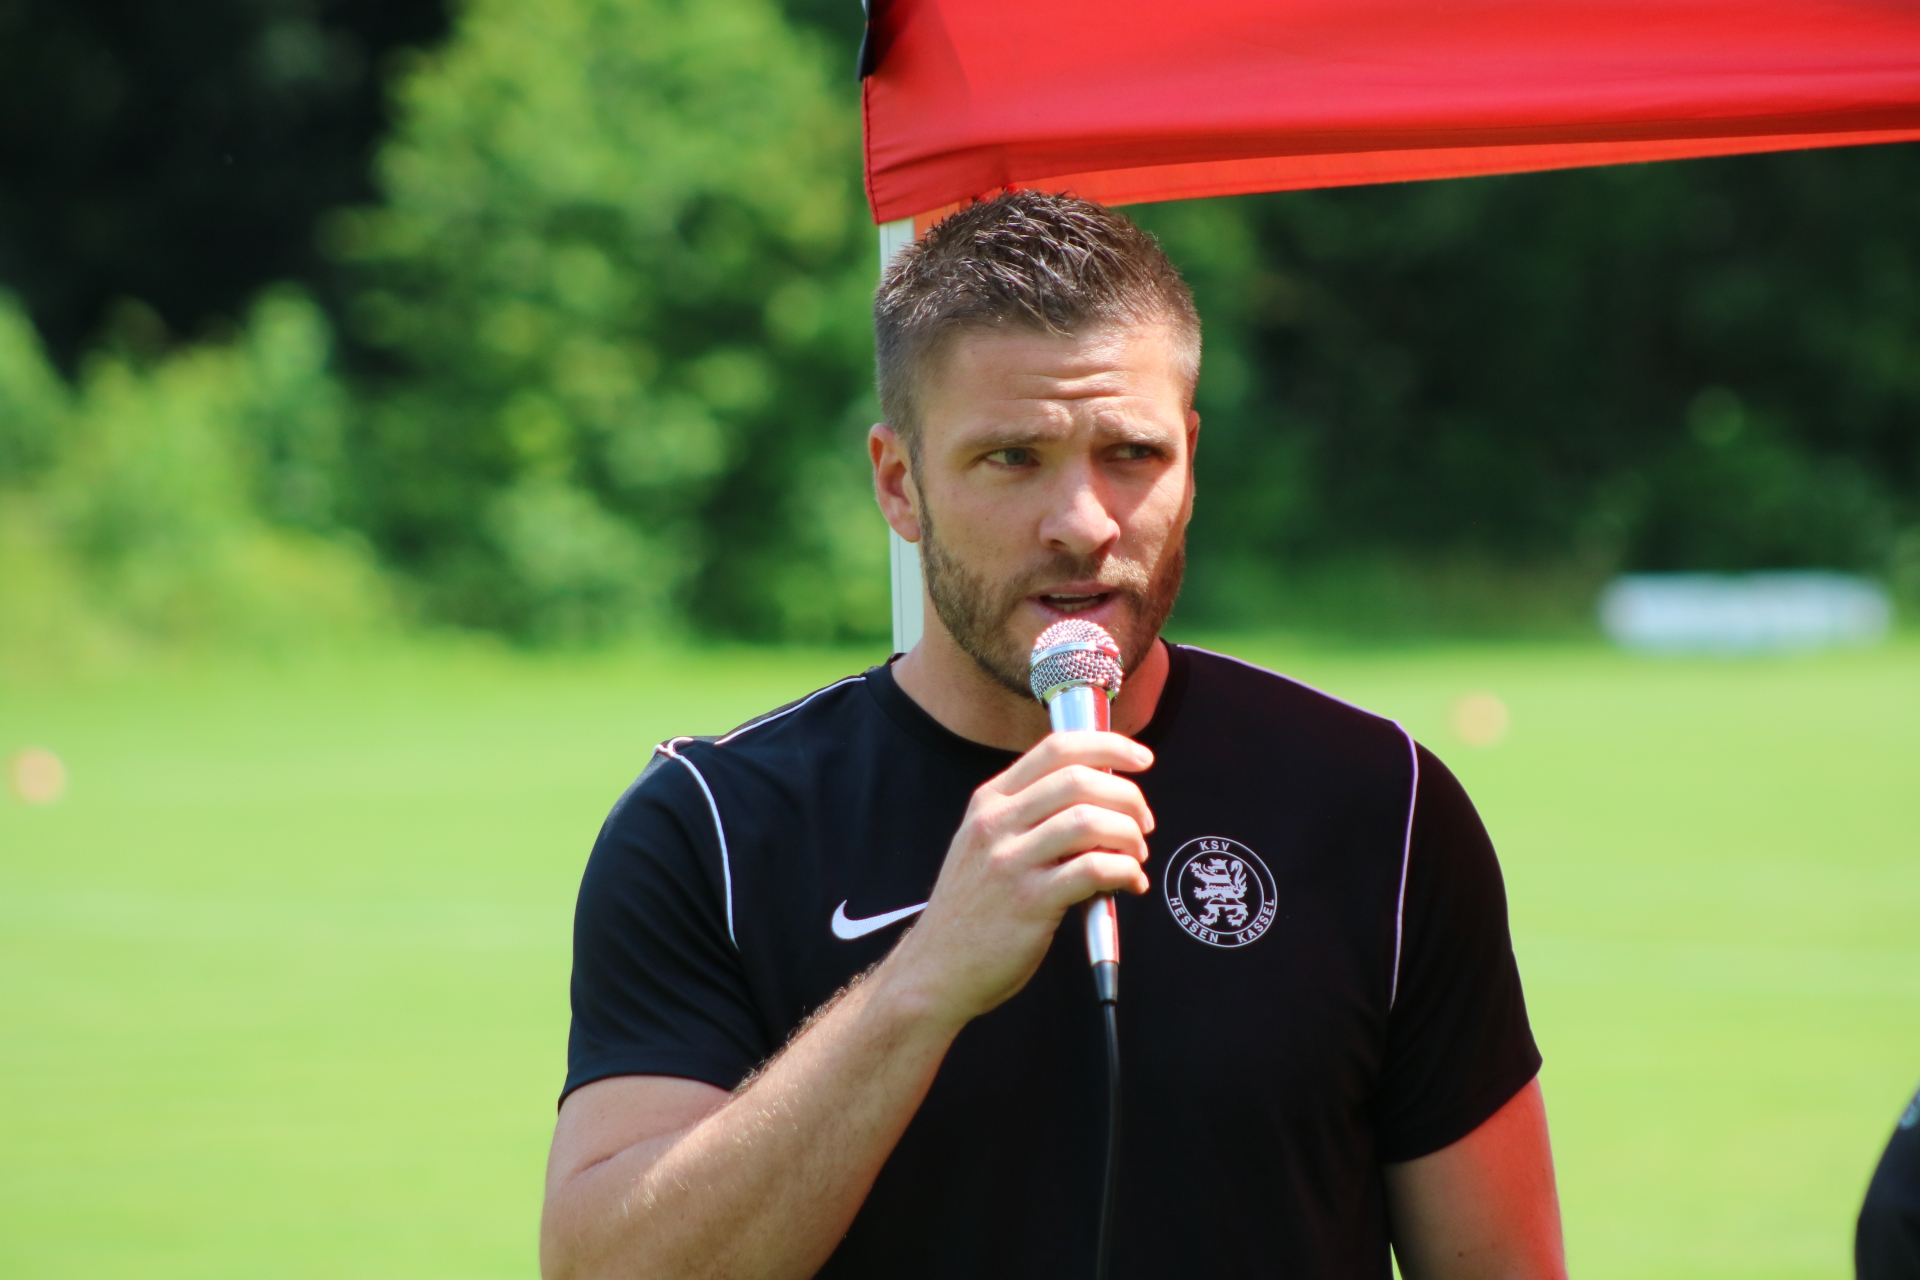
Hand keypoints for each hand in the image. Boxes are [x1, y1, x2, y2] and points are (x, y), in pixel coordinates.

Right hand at [880, 730, 1154, 1029]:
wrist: (936, 969)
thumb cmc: (971, 910)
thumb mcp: (983, 845)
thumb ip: (1028, 816)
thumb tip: (1099, 798)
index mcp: (989, 802)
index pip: (1056, 749)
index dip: (1107, 745)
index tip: (1140, 758)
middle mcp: (996, 824)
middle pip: (1079, 780)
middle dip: (1128, 797)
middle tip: (1143, 822)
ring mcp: (1010, 862)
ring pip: (1090, 822)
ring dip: (1129, 836)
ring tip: (1135, 856)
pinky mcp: (1029, 902)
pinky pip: (1094, 869)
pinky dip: (1125, 872)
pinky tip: (1129, 884)